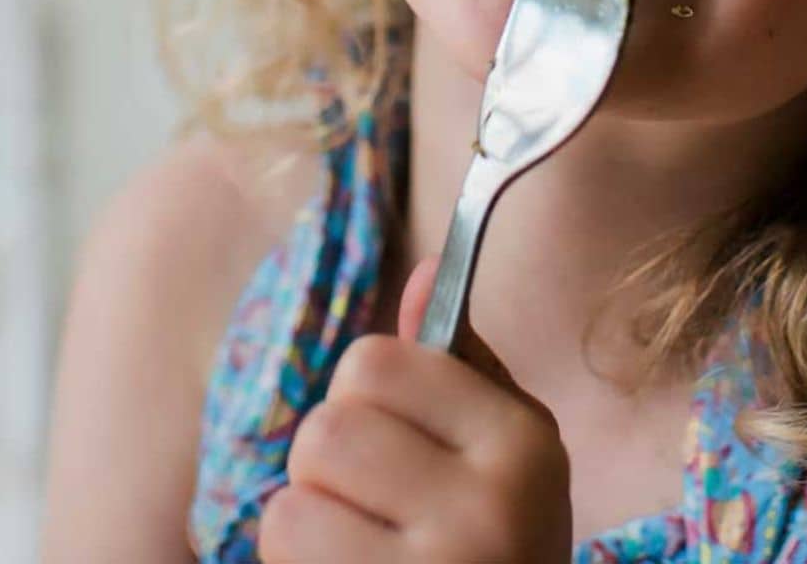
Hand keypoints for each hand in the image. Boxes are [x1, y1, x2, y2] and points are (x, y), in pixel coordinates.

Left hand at [257, 255, 573, 562]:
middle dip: (330, 470)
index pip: (375, 362)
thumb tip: (421, 271)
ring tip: (360, 554)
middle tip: (375, 510)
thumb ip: (460, 367)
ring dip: (308, 531)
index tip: (400, 445)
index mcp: (523, 443)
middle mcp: (490, 508)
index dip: (366, 400)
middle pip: (326, 430)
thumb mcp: (506, 453)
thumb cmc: (498, 546)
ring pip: (290, 505)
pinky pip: (283, 558)